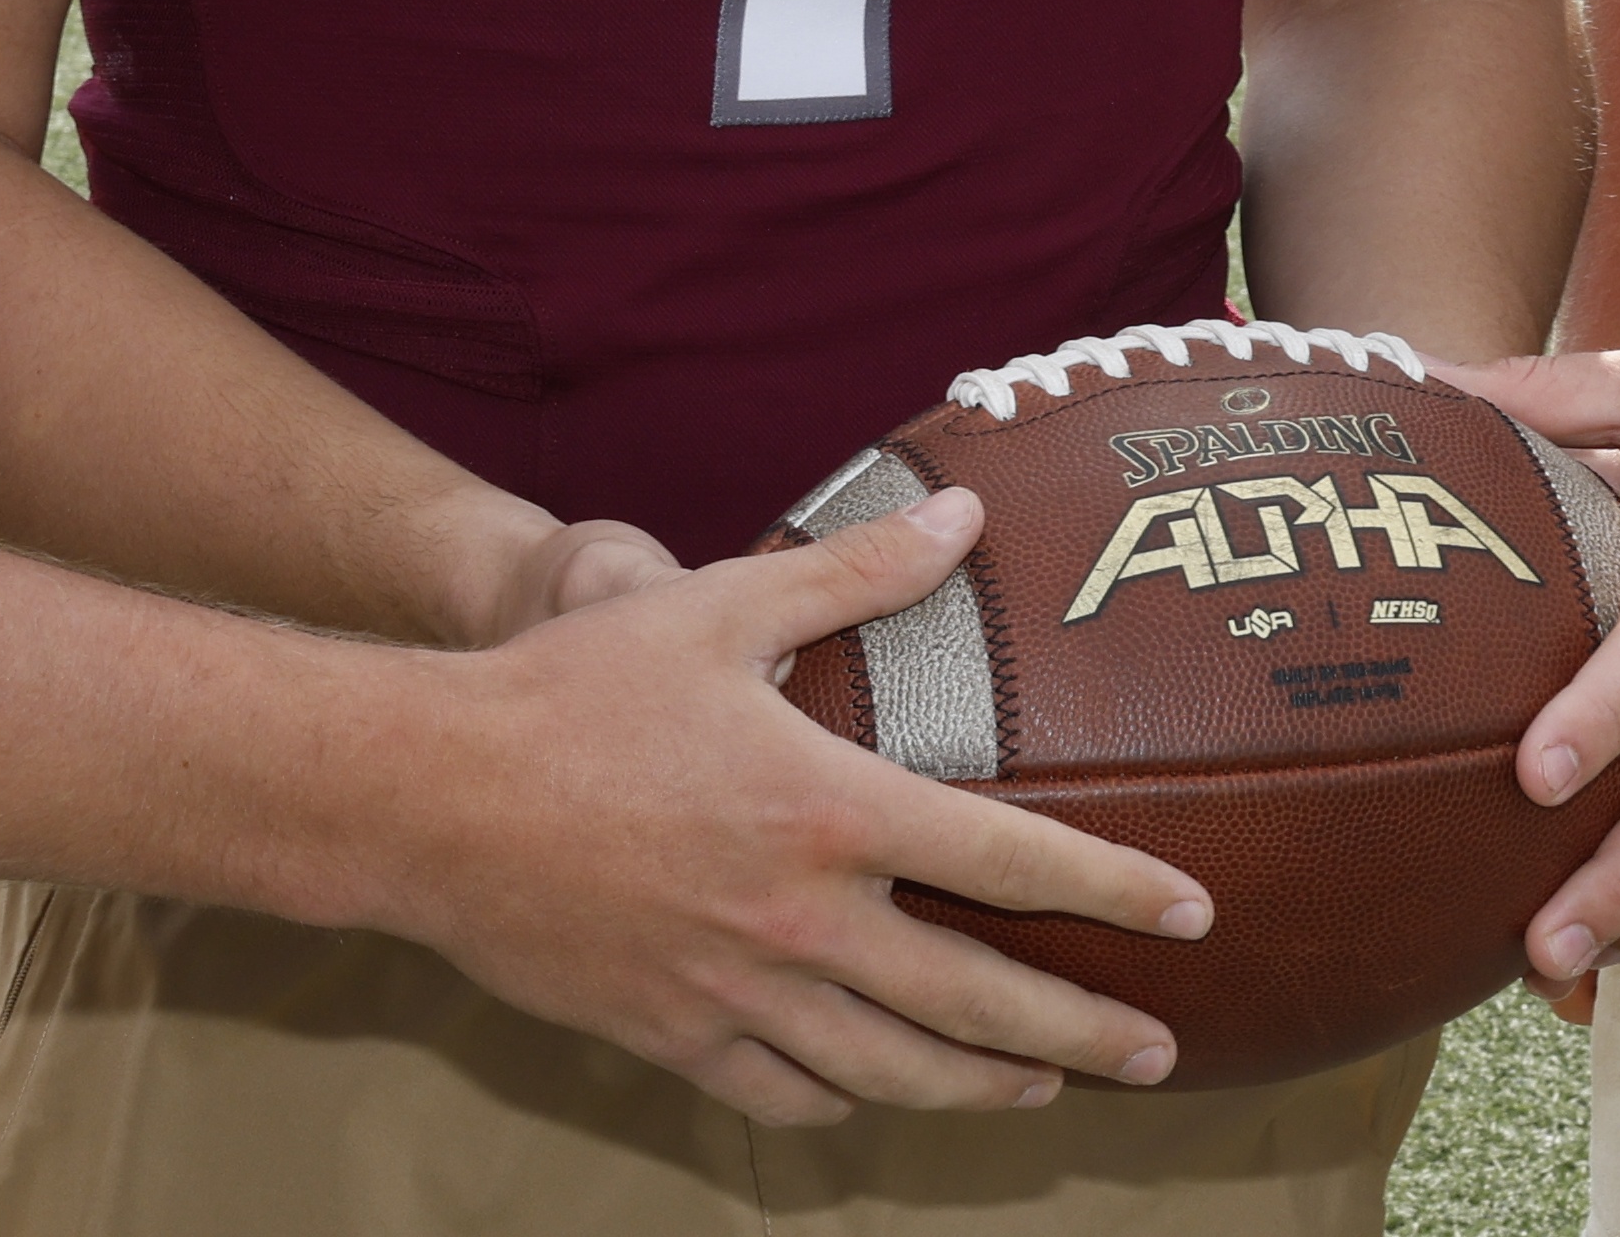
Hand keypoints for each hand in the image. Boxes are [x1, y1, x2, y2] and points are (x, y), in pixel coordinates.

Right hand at [391, 488, 1215, 1125]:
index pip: (1010, 863)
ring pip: (892, 1073)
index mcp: (827, 811)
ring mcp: (736, 995)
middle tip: (1156, 1054)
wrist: (425, 800)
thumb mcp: (720, 607)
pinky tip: (879, 1099)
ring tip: (1040, 1091)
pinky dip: (847, 1104)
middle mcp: (799, 921)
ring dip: (981, 1089)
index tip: (1193, 916)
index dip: (1114, 893)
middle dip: (1080, 1035)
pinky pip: (787, 1097)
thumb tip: (964, 515)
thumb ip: (856, 569)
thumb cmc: (574, 691)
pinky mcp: (674, 1039)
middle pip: (975, 1006)